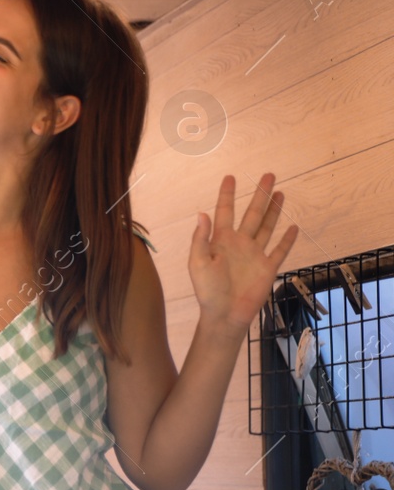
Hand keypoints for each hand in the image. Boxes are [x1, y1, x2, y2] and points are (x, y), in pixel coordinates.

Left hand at [189, 173, 298, 336]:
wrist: (225, 314)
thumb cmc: (207, 291)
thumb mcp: (197, 263)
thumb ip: (200, 239)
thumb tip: (203, 213)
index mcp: (220, 241)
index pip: (225, 211)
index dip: (227, 194)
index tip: (230, 177)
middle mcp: (239, 243)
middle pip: (252, 213)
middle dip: (259, 194)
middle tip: (269, 174)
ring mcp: (255, 254)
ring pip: (267, 226)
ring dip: (274, 210)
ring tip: (280, 192)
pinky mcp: (268, 267)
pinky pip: (279, 250)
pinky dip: (287, 239)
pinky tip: (293, 227)